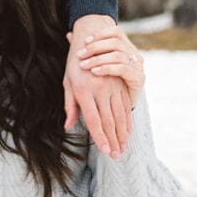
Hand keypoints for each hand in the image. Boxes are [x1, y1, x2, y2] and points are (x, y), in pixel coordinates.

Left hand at [64, 15, 131, 157]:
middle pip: (109, 121)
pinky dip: (128, 120)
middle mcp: (101, 90)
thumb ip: (69, 106)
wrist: (90, 40)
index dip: (100, 137)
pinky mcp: (121, 84)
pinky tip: (128, 132)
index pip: (94, 120)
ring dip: (123, 134)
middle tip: (116, 156)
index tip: (105, 151)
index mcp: (84, 91)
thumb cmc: (74, 65)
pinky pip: (126, 105)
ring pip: (120, 115)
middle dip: (113, 140)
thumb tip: (68, 127)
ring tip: (123, 148)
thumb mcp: (67, 83)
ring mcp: (113, 86)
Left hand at [75, 28, 144, 107]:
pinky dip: (107, 68)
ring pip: (118, 54)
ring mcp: (137, 66)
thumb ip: (84, 49)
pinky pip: (123, 69)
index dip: (101, 34)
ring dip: (98, 58)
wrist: (121, 107)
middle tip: (80, 55)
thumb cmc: (104, 83)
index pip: (116, 32)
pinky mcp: (138, 78)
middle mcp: (133, 54)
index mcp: (125, 47)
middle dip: (95, 47)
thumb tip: (69, 35)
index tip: (85, 41)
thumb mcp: (94, 64)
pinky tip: (95, 72)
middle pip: (116, 42)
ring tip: (84, 65)